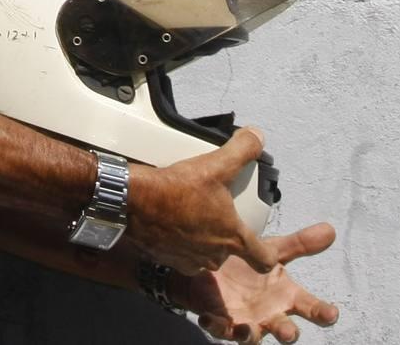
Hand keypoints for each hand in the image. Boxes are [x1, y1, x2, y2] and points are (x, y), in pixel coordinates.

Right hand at [128, 128, 280, 274]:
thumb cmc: (173, 190)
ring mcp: (189, 261)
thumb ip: (242, 150)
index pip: (262, 260)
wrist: (132, 202)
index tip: (265, 249)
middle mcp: (212, 255)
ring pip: (205, 255)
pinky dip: (181, 242)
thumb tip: (256, 137)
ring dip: (203, 240)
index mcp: (231, 237)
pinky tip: (175, 221)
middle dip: (226, 236)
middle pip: (230, 252)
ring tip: (196, 215)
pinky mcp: (167, 259)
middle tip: (219, 213)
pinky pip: (181, 255)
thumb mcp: (215, 164)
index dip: (267, 255)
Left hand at [182, 223, 339, 343]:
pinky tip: (208, 319)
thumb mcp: (274, 251)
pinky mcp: (221, 322)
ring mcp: (246, 321)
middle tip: (290, 334)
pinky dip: (215, 325)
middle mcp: (269, 314)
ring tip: (248, 330)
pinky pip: (218, 328)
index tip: (332, 314)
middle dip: (288, 333)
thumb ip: (300, 244)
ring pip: (251, 336)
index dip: (322, 313)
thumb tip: (331, 229)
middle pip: (284, 329)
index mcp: (286, 297)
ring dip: (250, 335)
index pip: (310, 307)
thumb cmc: (251, 265)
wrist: (215, 267)